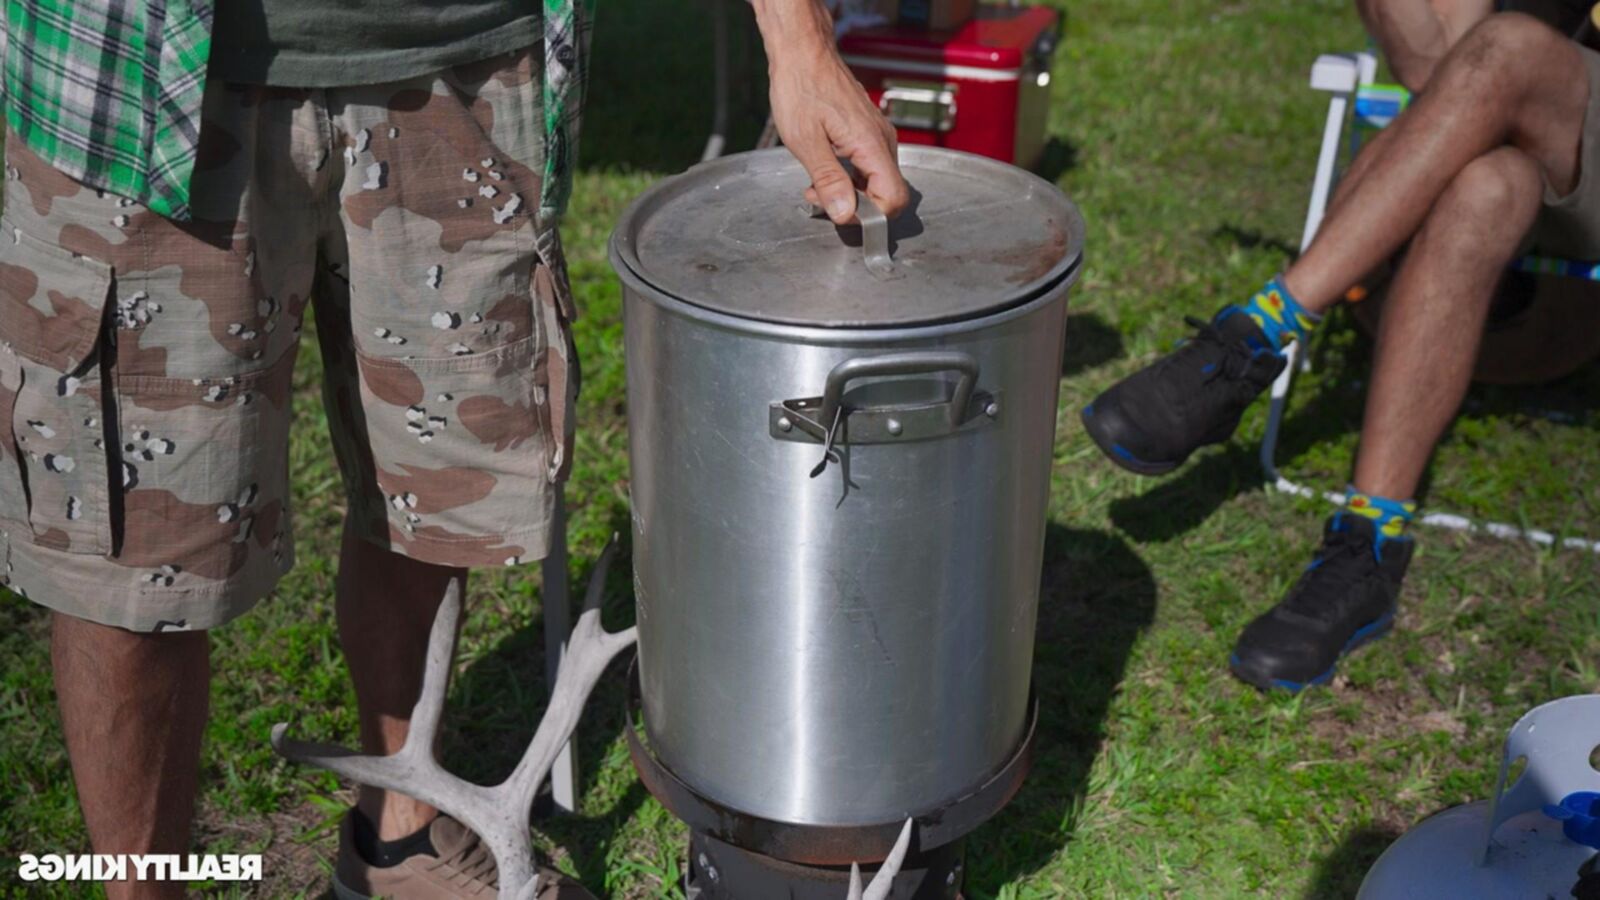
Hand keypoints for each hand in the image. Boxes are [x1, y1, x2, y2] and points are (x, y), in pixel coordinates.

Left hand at [754, 0, 909, 223]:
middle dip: (855, 206)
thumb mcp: (806, 140)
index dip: (869, 215)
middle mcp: (882, 141)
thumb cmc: (801, 86)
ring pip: (877, 182)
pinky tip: (825, 172)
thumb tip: (844, 213)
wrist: (803, 52)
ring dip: (849, 193)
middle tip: (820, 198)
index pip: (894, 198)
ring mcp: (878, 136)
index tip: (839, 212)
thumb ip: (828, 180)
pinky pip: (869, 168)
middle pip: (887, 193)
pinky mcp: (869, 134)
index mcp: (871, 144)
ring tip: (816, 185)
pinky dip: (849, 178)